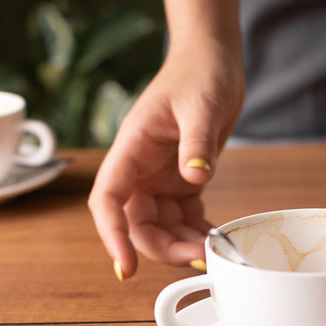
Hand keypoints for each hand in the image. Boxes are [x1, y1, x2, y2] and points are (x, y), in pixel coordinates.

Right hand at [88, 40, 244, 278]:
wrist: (212, 60)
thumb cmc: (199, 73)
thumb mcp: (201, 105)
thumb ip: (197, 142)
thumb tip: (195, 178)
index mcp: (131, 148)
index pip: (108, 199)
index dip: (113, 234)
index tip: (126, 265)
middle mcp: (140, 168)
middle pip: (135, 222)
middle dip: (161, 247)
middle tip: (198, 258)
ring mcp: (159, 177)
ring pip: (160, 226)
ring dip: (182, 244)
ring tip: (214, 252)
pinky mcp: (182, 181)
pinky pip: (183, 218)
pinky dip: (197, 232)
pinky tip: (217, 240)